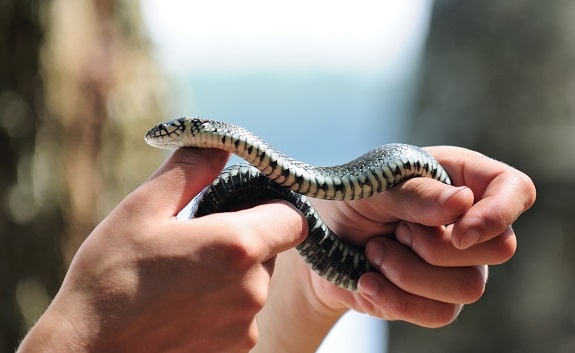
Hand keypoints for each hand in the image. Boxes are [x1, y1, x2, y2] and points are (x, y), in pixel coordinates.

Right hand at [17, 148, 307, 352]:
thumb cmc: (110, 280)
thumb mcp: (142, 210)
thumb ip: (190, 170)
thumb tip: (219, 144)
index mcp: (236, 247)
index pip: (293, 218)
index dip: (272, 208)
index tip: (241, 209)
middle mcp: (252, 290)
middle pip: (272, 250)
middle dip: (244, 241)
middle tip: (196, 243)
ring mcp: (245, 326)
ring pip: (256, 284)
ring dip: (232, 275)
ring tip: (182, 278)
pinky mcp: (235, 351)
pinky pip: (242, 316)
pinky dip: (222, 306)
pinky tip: (182, 307)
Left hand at [253, 145, 534, 351]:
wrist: (321, 242)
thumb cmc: (350, 200)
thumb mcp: (372, 186)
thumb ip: (415, 193)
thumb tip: (463, 202)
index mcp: (460, 178)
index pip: (515, 190)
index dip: (499, 212)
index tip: (459, 229)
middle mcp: (468, 222)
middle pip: (499, 247)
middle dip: (436, 246)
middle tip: (394, 231)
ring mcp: (459, 264)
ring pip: (470, 287)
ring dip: (410, 272)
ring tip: (374, 253)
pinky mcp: (438, 298)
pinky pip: (441, 313)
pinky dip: (398, 299)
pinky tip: (368, 281)